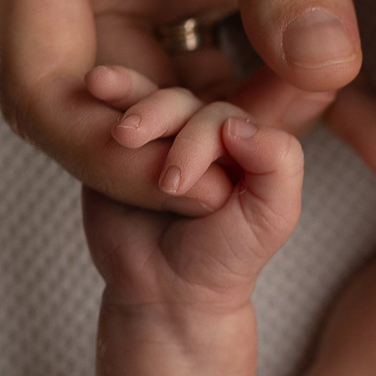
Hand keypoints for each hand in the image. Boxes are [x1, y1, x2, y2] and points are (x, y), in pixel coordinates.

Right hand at [0, 0, 375, 216]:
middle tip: (284, 157)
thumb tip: (319, 73)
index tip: (195, 172)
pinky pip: (265, 47)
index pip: (44, 87)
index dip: (107, 151)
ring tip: (348, 131)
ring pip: (200, 89)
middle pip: (124, 107)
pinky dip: (317, 90)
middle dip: (199, 145)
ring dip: (264, 124)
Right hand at [79, 65, 304, 314]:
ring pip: (154, 100)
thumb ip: (280, 163)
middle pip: (194, 105)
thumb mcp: (273, 217)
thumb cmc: (225, 256)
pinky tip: (95, 83)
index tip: (213, 166)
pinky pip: (114, 109)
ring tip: (125, 136)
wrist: (164, 293)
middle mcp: (208, 129)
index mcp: (251, 140)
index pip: (244, 110)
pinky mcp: (119, 142)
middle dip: (182, 137)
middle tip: (171, 183)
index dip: (223, 131)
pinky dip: (110, 91)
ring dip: (142, 108)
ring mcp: (163, 133)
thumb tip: (237, 121)